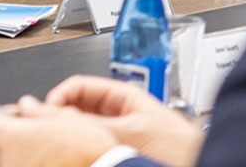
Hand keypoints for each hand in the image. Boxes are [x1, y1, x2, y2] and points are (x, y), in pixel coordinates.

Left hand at [0, 96, 119, 166]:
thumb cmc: (88, 151)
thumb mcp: (63, 117)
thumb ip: (37, 110)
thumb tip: (25, 105)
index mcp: (10, 138)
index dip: (0, 116)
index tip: (13, 115)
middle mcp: (8, 161)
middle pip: (4, 142)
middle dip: (20, 135)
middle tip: (45, 133)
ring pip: (18, 159)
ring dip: (31, 153)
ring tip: (59, 151)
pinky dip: (40, 166)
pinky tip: (62, 163)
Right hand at [43, 76, 203, 165]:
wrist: (201, 164)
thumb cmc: (180, 145)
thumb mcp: (129, 131)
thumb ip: (93, 123)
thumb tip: (60, 117)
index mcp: (121, 94)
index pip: (77, 85)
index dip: (57, 97)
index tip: (45, 113)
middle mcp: (119, 109)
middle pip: (77, 106)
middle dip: (61, 116)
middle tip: (49, 129)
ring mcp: (120, 129)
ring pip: (84, 125)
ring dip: (72, 132)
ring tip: (63, 142)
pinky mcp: (122, 146)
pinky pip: (93, 141)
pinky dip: (82, 145)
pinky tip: (78, 152)